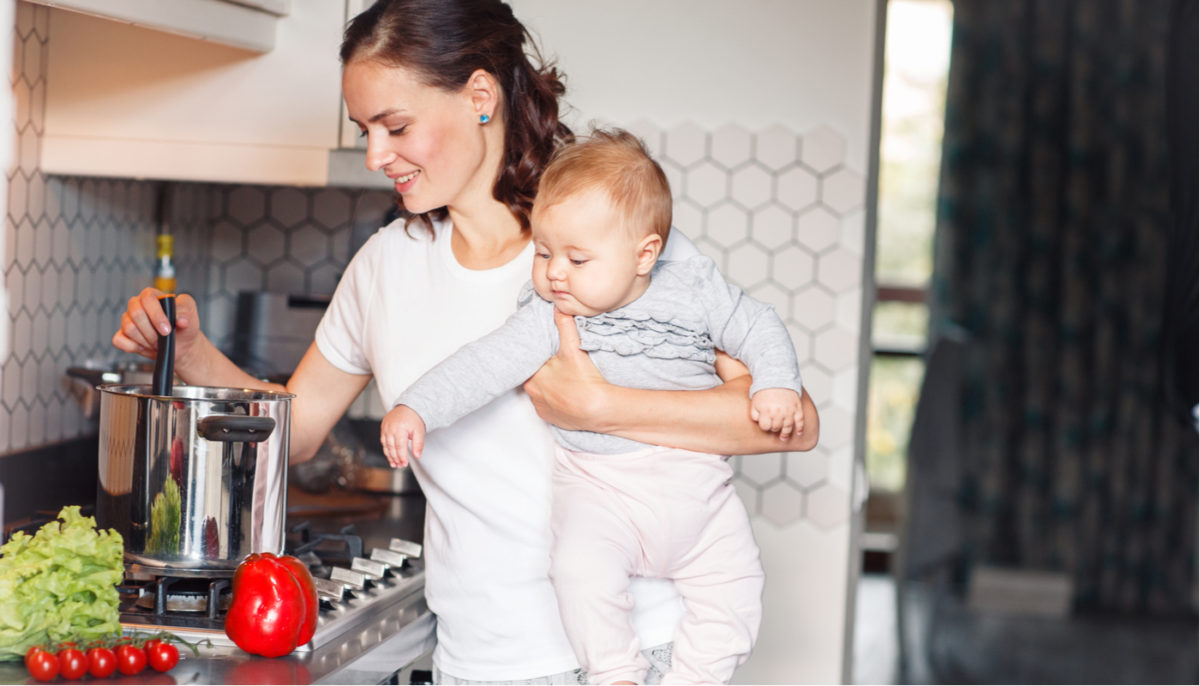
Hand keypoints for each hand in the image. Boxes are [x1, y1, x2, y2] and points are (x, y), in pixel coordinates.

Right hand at [112, 287, 202, 370]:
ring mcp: (128, 320)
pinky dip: (132, 347)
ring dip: (146, 339)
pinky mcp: (123, 335)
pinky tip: (144, 346)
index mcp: (152, 296)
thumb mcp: (191, 316)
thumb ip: (186, 312)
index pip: (147, 299)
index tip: (167, 329)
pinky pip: (119, 340)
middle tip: (164, 336)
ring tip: (157, 341)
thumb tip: (181, 320)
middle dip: (152, 330)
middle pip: (135, 314)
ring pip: (128, 328)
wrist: (181, 345)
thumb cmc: (184, 327)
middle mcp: (137, 305)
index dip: (156, 315)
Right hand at [380, 405, 425, 467]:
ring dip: (389, 456)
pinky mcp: (383, 428)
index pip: (400, 446)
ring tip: (394, 464)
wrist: (408, 407)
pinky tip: (390, 456)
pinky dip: (386, 449)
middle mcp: (391, 428)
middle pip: (391, 447)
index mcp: (400, 428)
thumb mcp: (419, 431)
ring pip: (386, 445)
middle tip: (400, 466)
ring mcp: (385, 427)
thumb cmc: (414, 418)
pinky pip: (383, 441)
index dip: (401, 457)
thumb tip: (417, 456)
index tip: (404, 464)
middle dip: (395, 458)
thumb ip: (418, 444)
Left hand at [522, 309, 609, 431]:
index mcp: (532, 377)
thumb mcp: (573, 348)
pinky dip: (555, 400)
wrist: (598, 409)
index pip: (528, 364)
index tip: (546, 355)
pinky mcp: (550, 418)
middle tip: (557, 365)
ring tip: (563, 379)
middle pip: (533, 377)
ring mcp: (541, 408)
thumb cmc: (583, 381)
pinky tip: (566, 394)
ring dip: (548, 386)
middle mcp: (532, 394)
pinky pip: (548, 406)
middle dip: (543, 371)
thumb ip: (564, 326)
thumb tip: (559, 309)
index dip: (537, 358)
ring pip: (540, 392)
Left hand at [749, 388, 804, 440]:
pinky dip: (800, 428)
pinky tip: (799, 433)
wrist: (777, 378)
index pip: (765, 427)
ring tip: (784, 438)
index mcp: (767, 411)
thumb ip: (754, 414)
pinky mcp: (797, 408)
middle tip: (774, 427)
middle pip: (776, 428)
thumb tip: (758, 422)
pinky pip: (800, 420)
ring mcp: (789, 411)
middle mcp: (778, 413)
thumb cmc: (764, 391)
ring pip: (788, 427)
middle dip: (774, 428)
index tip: (766, 424)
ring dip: (786, 433)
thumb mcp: (754, 402)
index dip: (765, 427)